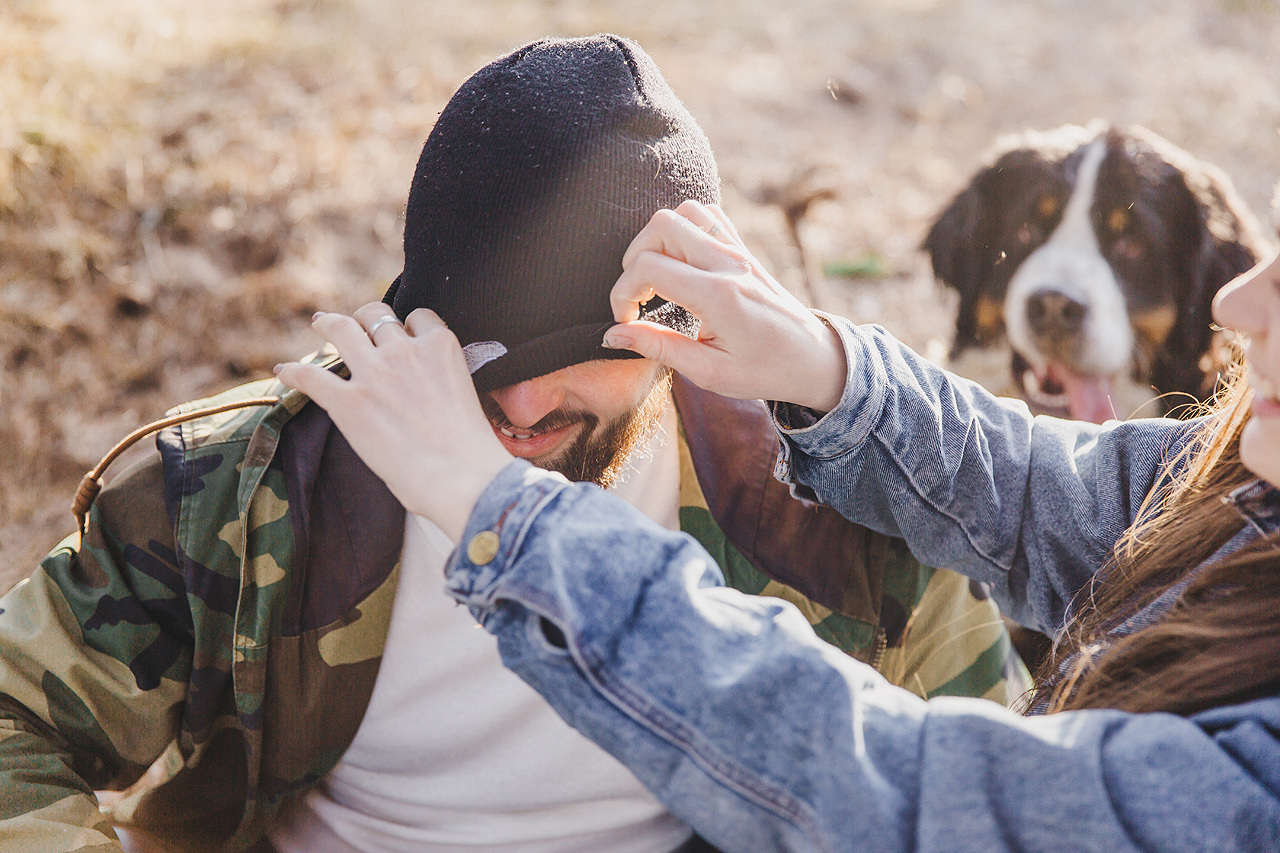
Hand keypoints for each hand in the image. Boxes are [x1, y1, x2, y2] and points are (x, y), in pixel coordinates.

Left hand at [275, 303, 511, 540]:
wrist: (461, 477)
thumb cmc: (472, 450)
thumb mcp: (465, 394)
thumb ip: (442, 380)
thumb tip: (425, 396)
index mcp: (440, 347)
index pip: (419, 317)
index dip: (407, 326)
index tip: (401, 336)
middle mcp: (404, 351)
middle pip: (376, 315)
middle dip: (365, 318)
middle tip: (355, 326)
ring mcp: (374, 374)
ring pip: (342, 329)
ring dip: (329, 324)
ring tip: (321, 325)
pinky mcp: (348, 403)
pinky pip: (311, 375)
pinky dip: (295, 372)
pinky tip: (285, 371)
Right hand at [606, 200, 846, 412]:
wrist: (813, 359)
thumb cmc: (764, 371)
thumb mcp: (708, 372)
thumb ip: (658, 347)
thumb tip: (612, 335)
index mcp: (719, 296)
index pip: (649, 267)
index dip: (622, 293)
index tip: (627, 321)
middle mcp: (728, 264)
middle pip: (661, 226)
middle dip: (634, 259)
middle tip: (638, 297)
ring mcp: (738, 251)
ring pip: (683, 212)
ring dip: (658, 239)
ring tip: (657, 276)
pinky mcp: (743, 249)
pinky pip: (707, 215)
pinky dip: (684, 229)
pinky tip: (681, 262)